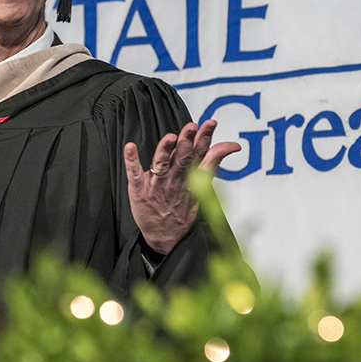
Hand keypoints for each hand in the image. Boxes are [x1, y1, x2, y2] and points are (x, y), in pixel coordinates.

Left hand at [123, 119, 239, 253]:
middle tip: (192, 127)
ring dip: (166, 150)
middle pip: (183, 158)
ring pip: (162, 164)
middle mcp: (175, 180)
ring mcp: (157, 185)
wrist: (164, 237)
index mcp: (191, 178)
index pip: (200, 155)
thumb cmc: (181, 210)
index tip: (210, 124)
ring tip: (170, 138)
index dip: (205, 138)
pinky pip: (134, 173)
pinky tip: (130, 147)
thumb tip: (230, 145)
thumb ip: (212, 163)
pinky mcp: (139, 190)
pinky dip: (132, 160)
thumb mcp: (202, 188)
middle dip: (187, 142)